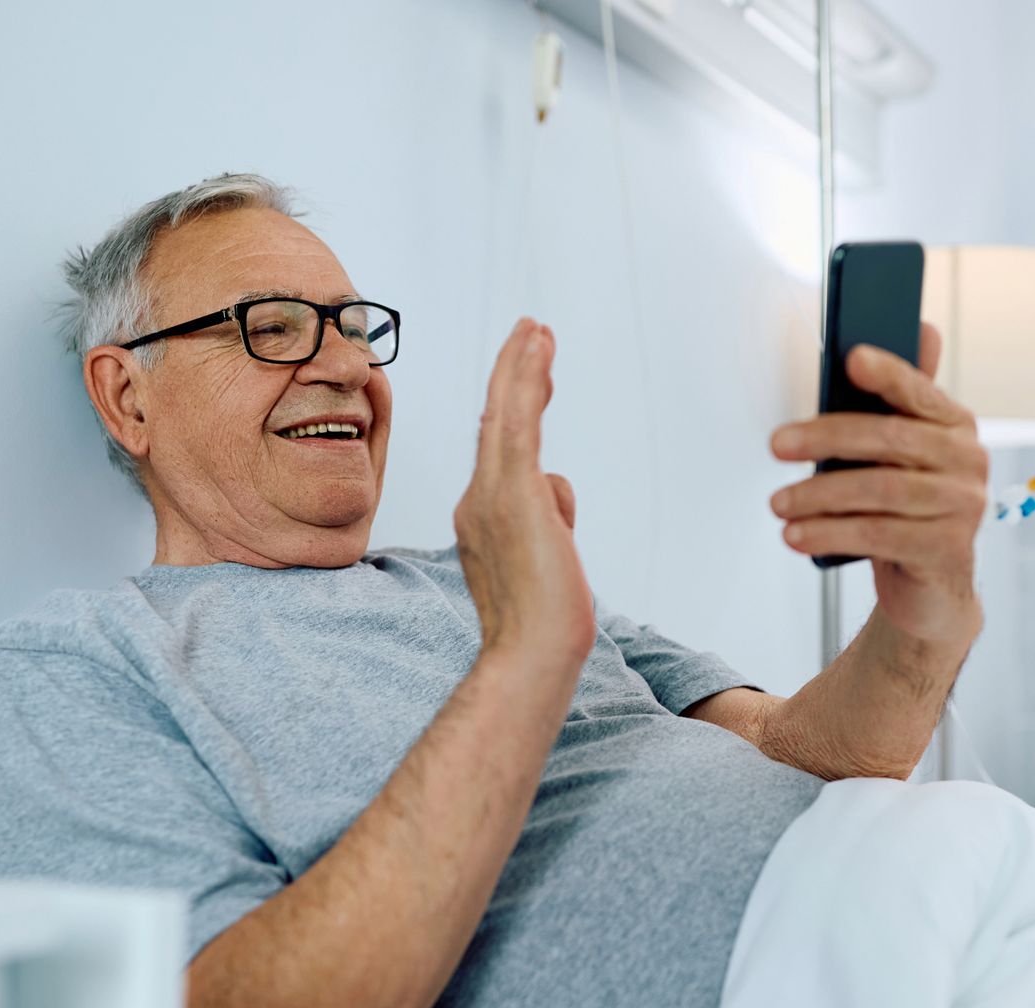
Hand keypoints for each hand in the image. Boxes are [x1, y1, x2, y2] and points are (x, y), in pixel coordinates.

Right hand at [455, 318, 594, 668]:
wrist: (531, 652)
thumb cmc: (543, 623)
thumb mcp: (548, 557)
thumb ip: (548, 518)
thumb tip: (558, 495)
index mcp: (480, 516)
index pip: (498, 450)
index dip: (509, 408)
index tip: (523, 376)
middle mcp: (476, 499)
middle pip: (496, 422)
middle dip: (513, 373)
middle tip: (530, 331)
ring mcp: (490, 495)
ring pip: (507, 414)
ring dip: (523, 366)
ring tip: (540, 328)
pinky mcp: (513, 492)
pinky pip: (519, 422)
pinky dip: (527, 380)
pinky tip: (539, 346)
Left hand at [767, 322, 987, 647]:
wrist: (930, 587)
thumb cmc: (906, 512)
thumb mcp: (897, 461)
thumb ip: (893, 407)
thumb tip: (888, 343)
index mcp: (955, 426)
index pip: (919, 392)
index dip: (888, 373)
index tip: (852, 358)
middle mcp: (968, 461)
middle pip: (891, 439)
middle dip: (827, 439)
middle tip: (778, 445)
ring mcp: (964, 506)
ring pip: (881, 490)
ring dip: (820, 495)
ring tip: (779, 503)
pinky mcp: (948, 548)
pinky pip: (880, 535)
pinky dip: (831, 533)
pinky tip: (797, 535)